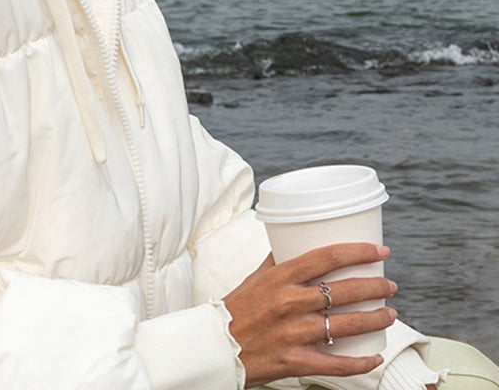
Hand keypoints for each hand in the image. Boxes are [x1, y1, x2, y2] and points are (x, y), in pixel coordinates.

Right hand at [223, 243, 396, 387]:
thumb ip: (276, 262)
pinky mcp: (298, 361)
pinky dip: (362, 362)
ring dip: (376, 319)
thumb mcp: (254, 278)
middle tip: (388, 285)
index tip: (379, 252)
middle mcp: (290, 303)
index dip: (358, 252)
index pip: (327, 257)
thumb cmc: (235, 310)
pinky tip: (375, 356)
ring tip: (389, 314)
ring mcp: (295, 333)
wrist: (217, 347)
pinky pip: (339, 364)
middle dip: (375, 286)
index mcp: (280, 277)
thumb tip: (293, 242)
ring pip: (349, 325)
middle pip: (345, 291)